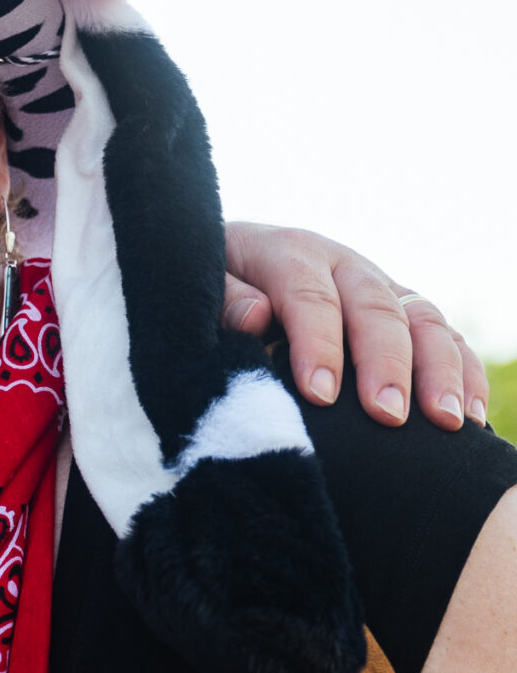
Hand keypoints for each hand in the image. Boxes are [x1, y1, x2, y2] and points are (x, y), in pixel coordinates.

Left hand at [222, 221, 487, 429]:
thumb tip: (256, 318)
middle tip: (388, 416)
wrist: (229, 258)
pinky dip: (464, 372)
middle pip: (376, 309)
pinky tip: (471, 415)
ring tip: (447, 421)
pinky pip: (444, 335)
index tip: (320, 395)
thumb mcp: (201, 281)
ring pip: (423, 319)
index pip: (309, 296)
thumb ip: (223, 299)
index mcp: (289, 252)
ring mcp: (379, 285)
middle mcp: (343, 264)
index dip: (318, 345)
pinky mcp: (402, 310)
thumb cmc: (209, 282)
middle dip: (385, 365)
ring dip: (440, 371)